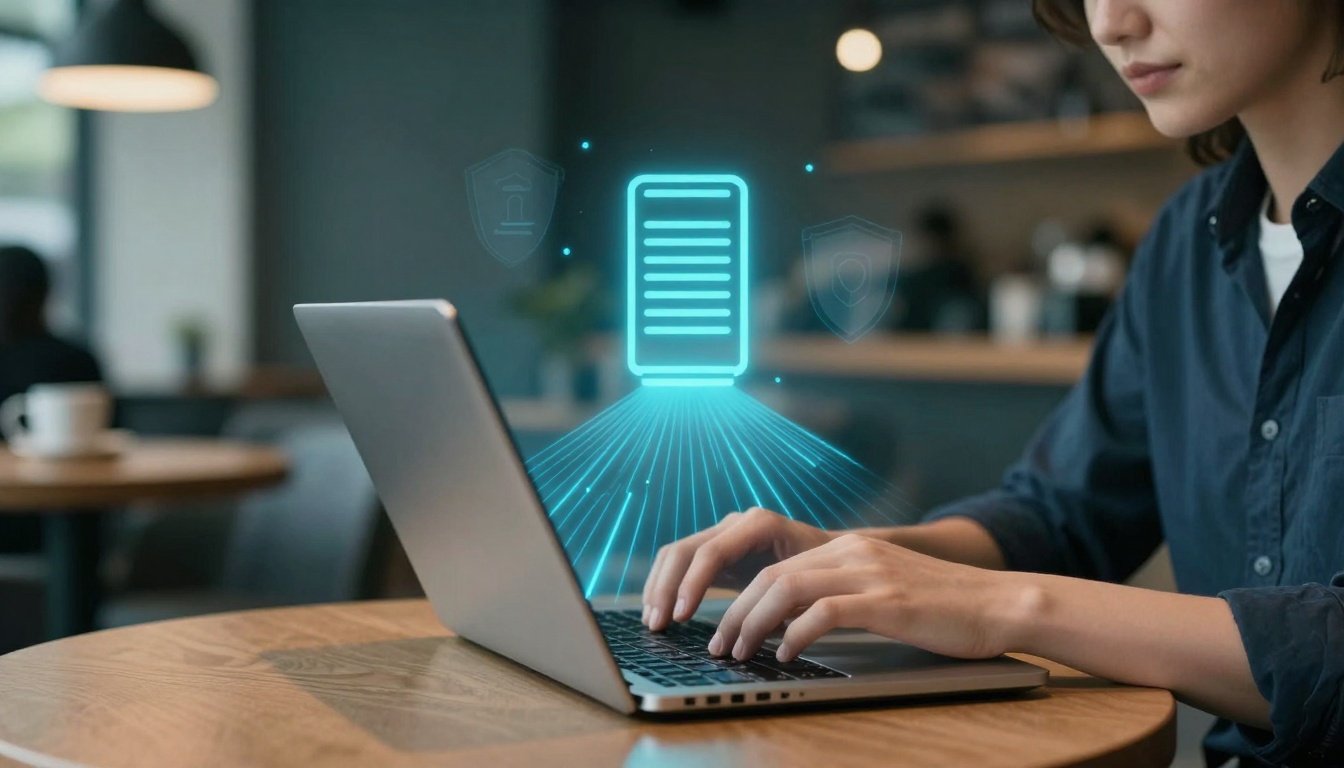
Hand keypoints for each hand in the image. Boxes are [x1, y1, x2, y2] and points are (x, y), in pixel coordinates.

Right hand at [642, 507, 836, 630]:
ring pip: (675, 554)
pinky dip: (666, 585)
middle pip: (685, 550)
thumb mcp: (807, 584)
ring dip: (659, 588)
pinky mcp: (716, 548)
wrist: (832, 553)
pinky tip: (660, 610)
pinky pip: (681, 562)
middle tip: (657, 625)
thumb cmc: (824, 571)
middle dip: (666, 589)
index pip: (711, 553)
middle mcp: (736, 523)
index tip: (682, 617)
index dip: (692, 585)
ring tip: (652, 622)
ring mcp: (723, 532)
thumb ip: (779, 600)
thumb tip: (754, 633)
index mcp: (758, 526)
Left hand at [708, 533, 1027, 662]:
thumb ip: (845, 594)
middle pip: (772, 576)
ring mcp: (869, 573)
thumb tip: (796, 623)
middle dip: (737, 613)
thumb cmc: (946, 607)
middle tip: (721, 646)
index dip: (743, 598)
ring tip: (742, 653)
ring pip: (788, 590)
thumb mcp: (885, 589)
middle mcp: (853, 552)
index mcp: (850, 548)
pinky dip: (795, 634)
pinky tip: (786, 654)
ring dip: (754, 624)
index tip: (725, 627)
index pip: (777, 567)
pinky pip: (824, 613)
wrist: (1001, 603)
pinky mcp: (886, 600)